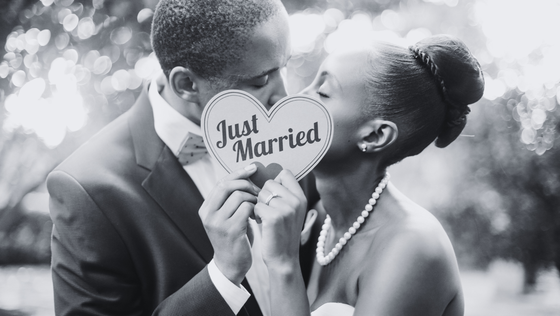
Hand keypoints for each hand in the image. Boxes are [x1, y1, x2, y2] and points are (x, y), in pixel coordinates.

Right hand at [199, 164, 259, 284]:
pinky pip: (247, 208)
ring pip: (239, 196)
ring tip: (257, 207)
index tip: (253, 168)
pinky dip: (255, 209)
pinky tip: (257, 216)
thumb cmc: (233, 237)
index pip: (222, 182)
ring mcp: (218, 222)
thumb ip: (230, 199)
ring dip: (253, 198)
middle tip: (258, 191)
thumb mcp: (226, 217)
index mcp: (206, 208)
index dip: (238, 173)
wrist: (231, 265)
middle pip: (228, 185)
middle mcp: (208, 214)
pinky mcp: (230, 230)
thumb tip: (246, 175)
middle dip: (246, 184)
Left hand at [254, 170, 306, 270]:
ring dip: (259, 205)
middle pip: (270, 183)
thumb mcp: (290, 211)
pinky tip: (262, 223)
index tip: (273, 196)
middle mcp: (296, 201)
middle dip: (264, 195)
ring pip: (261, 194)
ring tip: (265, 217)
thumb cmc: (283, 232)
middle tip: (268, 210)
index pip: (285, 174)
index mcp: (301, 197)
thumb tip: (268, 177)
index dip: (274, 183)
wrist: (284, 258)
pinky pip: (256, 205)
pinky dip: (255, 214)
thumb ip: (284, 194)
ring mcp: (286, 209)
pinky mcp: (274, 217)